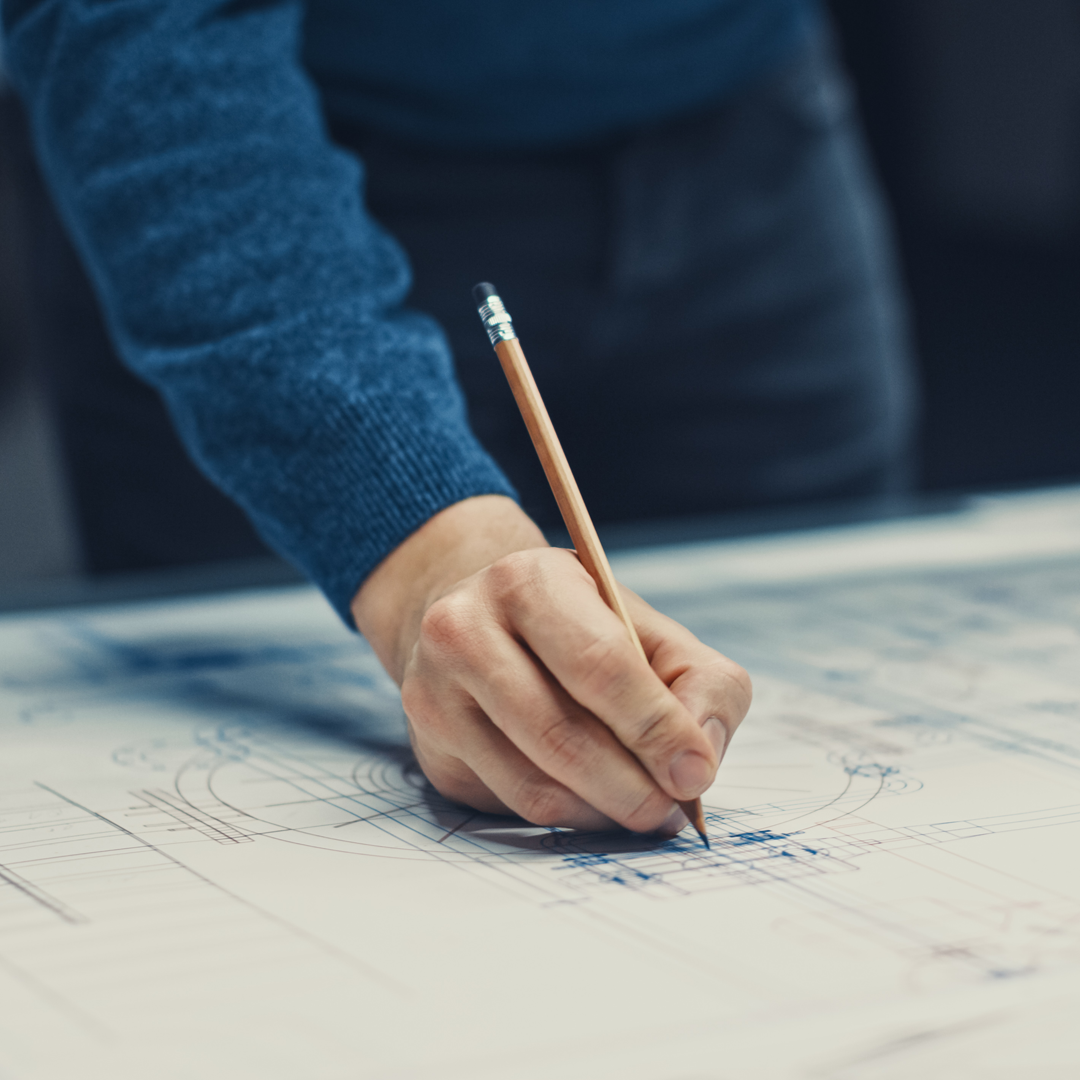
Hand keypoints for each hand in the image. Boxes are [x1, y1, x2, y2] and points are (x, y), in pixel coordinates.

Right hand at [351, 496, 750, 833]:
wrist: (483, 626)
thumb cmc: (580, 630)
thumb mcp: (648, 630)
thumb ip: (702, 682)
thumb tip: (696, 761)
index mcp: (528, 582)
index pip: (599, 663)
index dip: (655, 727)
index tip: (696, 774)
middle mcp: (464, 629)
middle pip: (560, 733)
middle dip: (632, 786)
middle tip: (672, 809)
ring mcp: (435, 693)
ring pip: (533, 785)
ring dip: (603, 812)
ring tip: (642, 807)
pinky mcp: (432, 749)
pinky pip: (511, 806)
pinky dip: (568, 817)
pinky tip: (594, 801)